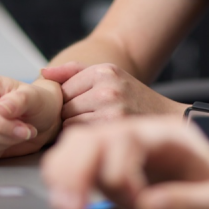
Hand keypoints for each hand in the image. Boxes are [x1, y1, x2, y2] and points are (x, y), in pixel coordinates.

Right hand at [0, 72, 63, 164]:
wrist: (36, 120)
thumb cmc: (34, 103)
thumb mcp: (35, 97)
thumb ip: (21, 100)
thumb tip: (3, 107)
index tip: (22, 129)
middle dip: (4, 135)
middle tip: (25, 132)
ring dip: (1, 145)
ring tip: (15, 135)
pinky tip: (5, 142)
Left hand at [41, 62, 185, 126]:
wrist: (166, 117)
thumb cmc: (132, 97)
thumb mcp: (108, 74)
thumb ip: (72, 71)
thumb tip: (42, 73)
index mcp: (104, 71)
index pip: (62, 89)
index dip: (67, 101)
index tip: (82, 106)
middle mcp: (107, 89)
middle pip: (64, 108)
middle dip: (71, 115)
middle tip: (90, 119)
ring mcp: (111, 110)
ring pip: (70, 124)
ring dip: (77, 128)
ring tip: (95, 126)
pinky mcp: (114, 130)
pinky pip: (82, 136)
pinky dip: (87, 138)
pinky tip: (100, 135)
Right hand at [41, 117, 208, 208]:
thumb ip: (190, 201)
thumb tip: (147, 203)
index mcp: (169, 137)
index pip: (126, 139)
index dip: (120, 173)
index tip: (133, 204)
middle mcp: (139, 136)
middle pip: (91, 136)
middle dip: (76, 171)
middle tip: (74, 208)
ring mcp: (122, 148)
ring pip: (74, 145)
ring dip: (63, 174)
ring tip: (68, 207)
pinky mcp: (111, 164)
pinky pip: (74, 160)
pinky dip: (62, 177)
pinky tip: (67, 200)